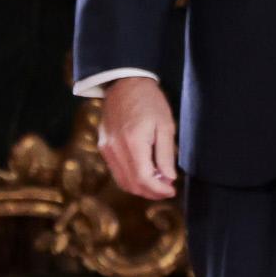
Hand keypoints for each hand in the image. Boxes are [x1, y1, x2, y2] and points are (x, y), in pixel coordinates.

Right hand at [97, 77, 177, 199]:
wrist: (124, 84)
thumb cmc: (149, 101)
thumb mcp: (165, 125)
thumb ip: (165, 154)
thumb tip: (168, 179)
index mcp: (133, 142)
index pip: (144, 178)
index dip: (159, 190)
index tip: (172, 190)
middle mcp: (115, 149)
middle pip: (131, 184)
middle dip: (151, 192)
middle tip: (167, 189)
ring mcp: (106, 150)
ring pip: (122, 181)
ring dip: (140, 188)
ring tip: (158, 183)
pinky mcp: (103, 147)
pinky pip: (116, 171)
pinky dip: (130, 178)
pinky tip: (145, 173)